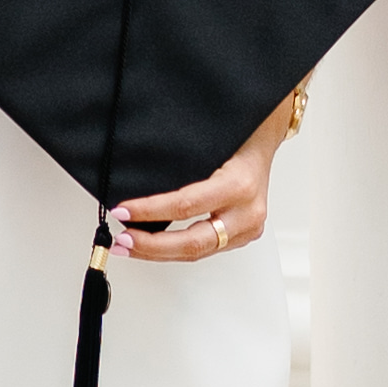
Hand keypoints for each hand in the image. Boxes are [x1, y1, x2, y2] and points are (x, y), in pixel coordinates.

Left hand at [112, 133, 279, 263]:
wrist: (264, 138)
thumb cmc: (239, 134)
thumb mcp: (211, 141)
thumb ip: (180, 162)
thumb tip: (137, 178)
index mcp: (239, 185)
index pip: (185, 206)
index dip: (150, 211)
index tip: (123, 210)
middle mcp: (247, 213)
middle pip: (193, 242)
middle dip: (152, 245)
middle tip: (122, 240)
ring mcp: (248, 229)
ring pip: (197, 252)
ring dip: (159, 252)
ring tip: (129, 246)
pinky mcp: (242, 236)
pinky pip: (205, 249)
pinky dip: (176, 249)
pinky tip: (154, 245)